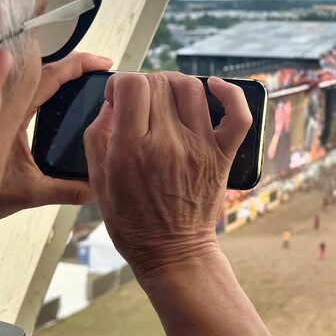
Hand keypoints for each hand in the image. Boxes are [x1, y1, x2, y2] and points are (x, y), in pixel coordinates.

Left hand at [0, 52, 114, 221]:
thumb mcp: (26, 192)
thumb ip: (64, 189)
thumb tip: (96, 186)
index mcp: (13, 113)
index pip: (51, 76)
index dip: (79, 65)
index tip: (103, 63)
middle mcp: (4, 103)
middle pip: (44, 72)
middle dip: (75, 67)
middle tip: (100, 72)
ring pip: (32, 80)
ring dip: (59, 78)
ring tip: (86, 84)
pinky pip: (22, 93)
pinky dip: (45, 91)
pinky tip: (59, 102)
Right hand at [83, 72, 252, 284]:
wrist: (173, 253)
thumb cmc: (132, 221)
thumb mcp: (99, 181)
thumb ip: (98, 136)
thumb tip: (111, 103)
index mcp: (132, 149)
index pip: (132, 85)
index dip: (121, 82)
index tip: (118, 97)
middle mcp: (168, 143)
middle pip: (159, 84)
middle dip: (144, 85)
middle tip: (139, 103)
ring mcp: (200, 147)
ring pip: (192, 89)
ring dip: (175, 83)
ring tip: (166, 96)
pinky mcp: (223, 155)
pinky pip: (237, 114)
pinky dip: (231, 93)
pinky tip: (214, 86)